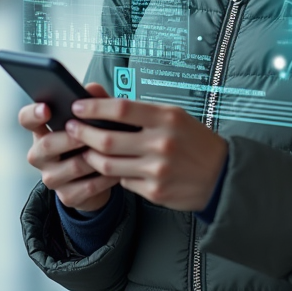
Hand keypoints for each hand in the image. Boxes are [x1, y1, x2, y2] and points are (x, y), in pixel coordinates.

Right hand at [18, 82, 120, 210]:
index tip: (46, 109)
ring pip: (71, 167)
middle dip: (70, 138)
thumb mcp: (93, 120)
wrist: (97, 180)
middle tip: (87, 133)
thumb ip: (92, 102)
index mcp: (43, 131)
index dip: (33, 114)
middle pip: (47, 145)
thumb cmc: (92, 141)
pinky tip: (118, 170)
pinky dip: (105, 177)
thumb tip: (92, 88)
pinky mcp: (67, 196)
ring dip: (94, 158)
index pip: (26, 119)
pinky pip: (87, 186)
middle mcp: (41, 155)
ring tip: (112, 151)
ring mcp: (51, 177)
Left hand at [65, 97, 227, 211]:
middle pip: (108, 139)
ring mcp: (157, 170)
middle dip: (83, 133)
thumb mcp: (173, 116)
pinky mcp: (154, 191)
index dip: (94, 107)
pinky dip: (114, 173)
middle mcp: (161, 143)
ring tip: (85, 149)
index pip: (121, 109)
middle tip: (71, 128)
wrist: (221, 175)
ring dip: (91, 156)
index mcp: (167, 118)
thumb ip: (139, 110)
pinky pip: (123, 181)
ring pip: (109, 164)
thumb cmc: (194, 140)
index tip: (78, 106)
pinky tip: (111, 166)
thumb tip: (102, 101)